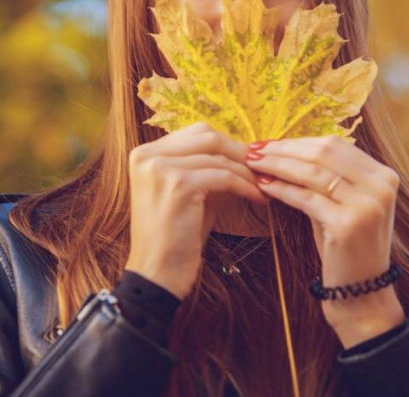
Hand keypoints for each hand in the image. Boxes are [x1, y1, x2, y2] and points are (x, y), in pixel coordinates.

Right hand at [125, 122, 268, 299]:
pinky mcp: (178, 184)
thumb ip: (209, 169)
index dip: (227, 144)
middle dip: (238, 153)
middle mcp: (147, 155)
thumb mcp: (191, 194)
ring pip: (218, 157)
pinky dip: (245, 186)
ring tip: (264, 186)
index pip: (196, 133)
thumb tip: (246, 154)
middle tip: (262, 169)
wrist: (157, 274)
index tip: (250, 160)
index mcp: (145, 153)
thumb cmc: (176, 237)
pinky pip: (224, 177)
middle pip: (207, 136)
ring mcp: (160, 168)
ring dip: (246, 172)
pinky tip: (258, 198)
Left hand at [245, 135, 405, 344]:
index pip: (335, 145)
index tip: (269, 142)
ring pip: (312, 173)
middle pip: (323, 153)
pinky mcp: (349, 223)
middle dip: (284, 149)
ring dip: (277, 165)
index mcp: (383, 175)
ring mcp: (368, 204)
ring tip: (253, 164)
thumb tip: (284, 146)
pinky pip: (306, 198)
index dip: (298, 141)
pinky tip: (263, 186)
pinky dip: (282, 189)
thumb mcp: (341, 204)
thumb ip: (325, 175)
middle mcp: (381, 186)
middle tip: (254, 149)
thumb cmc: (345, 246)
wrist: (361, 294)